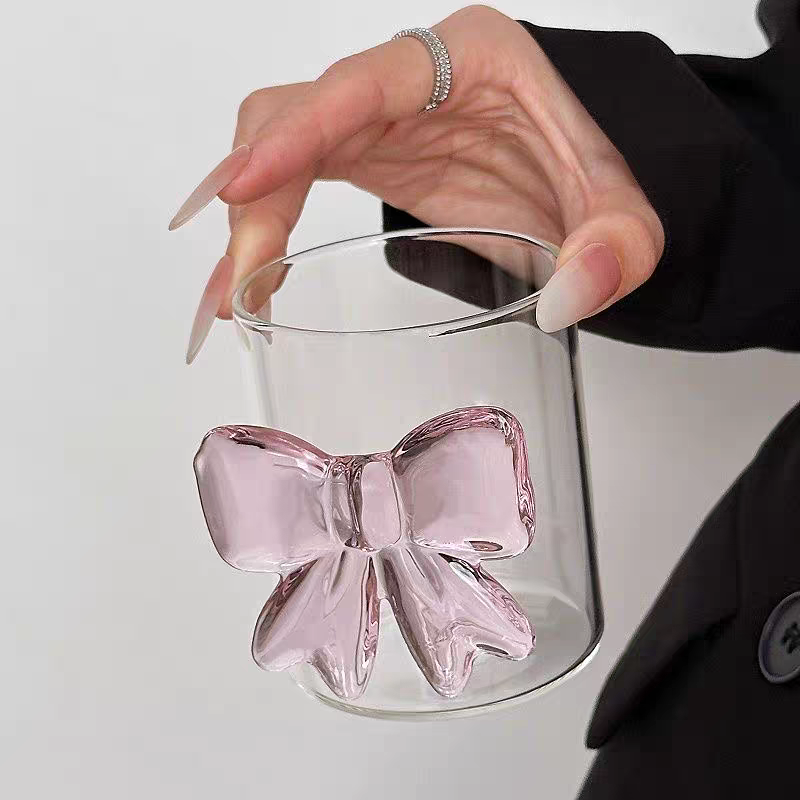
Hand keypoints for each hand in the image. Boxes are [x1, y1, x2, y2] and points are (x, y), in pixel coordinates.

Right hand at [169, 5, 663, 362]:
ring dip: (249, 219)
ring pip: (279, 145)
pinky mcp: (369, 157)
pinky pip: (295, 178)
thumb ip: (618, 243)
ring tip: (237, 294)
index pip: (360, 83)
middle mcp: (409, 80)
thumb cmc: (588, 173)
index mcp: (466, 58)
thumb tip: (570, 296)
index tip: (245, 183)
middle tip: (243, 282)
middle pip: (294, 114)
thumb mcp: (624, 208)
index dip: (295, 133)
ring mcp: (381, 120)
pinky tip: (263, 275)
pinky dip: (268, 227)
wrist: (578, 184)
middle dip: (255, 196)